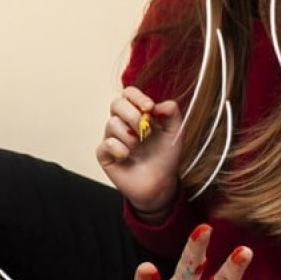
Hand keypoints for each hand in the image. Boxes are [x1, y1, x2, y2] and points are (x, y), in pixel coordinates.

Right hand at [97, 86, 179, 216]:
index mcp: (137, 115)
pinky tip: (128, 157)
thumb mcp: (176, 133)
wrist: (160, 184)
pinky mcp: (104, 154)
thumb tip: (158, 104)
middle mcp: (122, 124)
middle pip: (116, 104)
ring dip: (130, 136)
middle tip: (146, 131)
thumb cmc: (165, 158)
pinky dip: (120, 149)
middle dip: (132, 115)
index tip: (149, 107)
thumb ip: (172, 113)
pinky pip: (106, 144)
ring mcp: (112, 138)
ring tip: (139, 148)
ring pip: (112, 123)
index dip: (137, 97)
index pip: (129, 94)